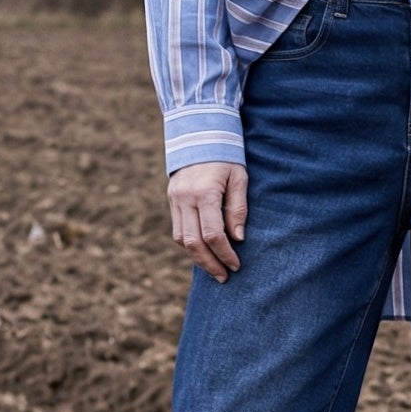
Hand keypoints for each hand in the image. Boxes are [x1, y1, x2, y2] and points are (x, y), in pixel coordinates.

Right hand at [168, 162, 248, 282]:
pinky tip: (203, 253)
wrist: (199, 134)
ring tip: (214, 269)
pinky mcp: (171, 200)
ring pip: (181, 240)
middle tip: (224, 277)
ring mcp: (175, 200)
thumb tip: (238, 238)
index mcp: (205, 193)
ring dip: (198, 258)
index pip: (213, 234)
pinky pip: (177, 230)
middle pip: (194, 242)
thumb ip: (238, 208)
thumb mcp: (239, 178)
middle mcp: (186, 198)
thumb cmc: (226, 157)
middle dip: (210, 263)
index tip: (236, 265)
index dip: (225, 254)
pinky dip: (189, 245)